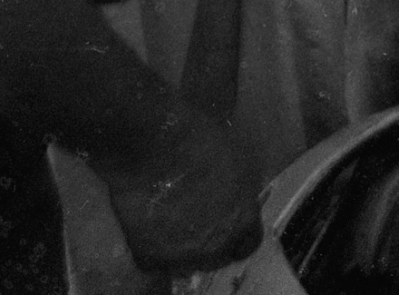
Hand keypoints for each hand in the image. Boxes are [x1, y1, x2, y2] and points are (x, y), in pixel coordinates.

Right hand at [98, 110, 262, 273]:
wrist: (154, 144)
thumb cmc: (200, 138)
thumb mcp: (238, 160)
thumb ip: (240, 190)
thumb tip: (235, 197)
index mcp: (243, 221)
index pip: (248, 242)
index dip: (238, 230)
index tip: (228, 218)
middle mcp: (217, 247)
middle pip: (218, 253)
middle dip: (212, 238)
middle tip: (197, 215)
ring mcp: (183, 258)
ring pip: (187, 260)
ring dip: (183, 243)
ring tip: (171, 215)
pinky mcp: (150, 259)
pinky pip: (157, 257)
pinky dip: (154, 243)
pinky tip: (150, 220)